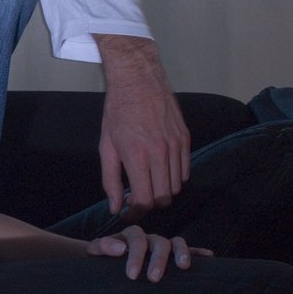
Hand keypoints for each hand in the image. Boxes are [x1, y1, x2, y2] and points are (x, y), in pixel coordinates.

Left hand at [86, 225, 209, 281]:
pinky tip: (210, 255)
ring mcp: (162, 245)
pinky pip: (189, 250)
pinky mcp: (172, 255)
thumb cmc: (102, 258)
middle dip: (158, 260)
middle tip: (153, 278)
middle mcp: (149, 238)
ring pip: (176, 242)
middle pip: (159, 242)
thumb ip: (102, 247)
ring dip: (182, 252)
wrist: (106, 260)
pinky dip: (198, 252)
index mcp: (131, 235)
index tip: (132, 275)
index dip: (135, 256)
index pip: (136, 240)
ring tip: (184, 267)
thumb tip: (121, 249)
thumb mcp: (96, 251)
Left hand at [95, 35, 190, 215]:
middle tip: (136, 200)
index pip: (145, 200)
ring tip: (147, 184)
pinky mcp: (186, 139)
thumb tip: (115, 207)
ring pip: (177, 186)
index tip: (127, 212)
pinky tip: (159, 170)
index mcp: (137, 156)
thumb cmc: (118, 112)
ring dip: (162, 191)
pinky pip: (185, 170)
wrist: (139, 80)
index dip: (135, 212)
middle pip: (164, 198)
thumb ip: (111, 179)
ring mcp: (177, 146)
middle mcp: (161, 153)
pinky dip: (174, 178)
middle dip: (149, 204)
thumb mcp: (106, 146)